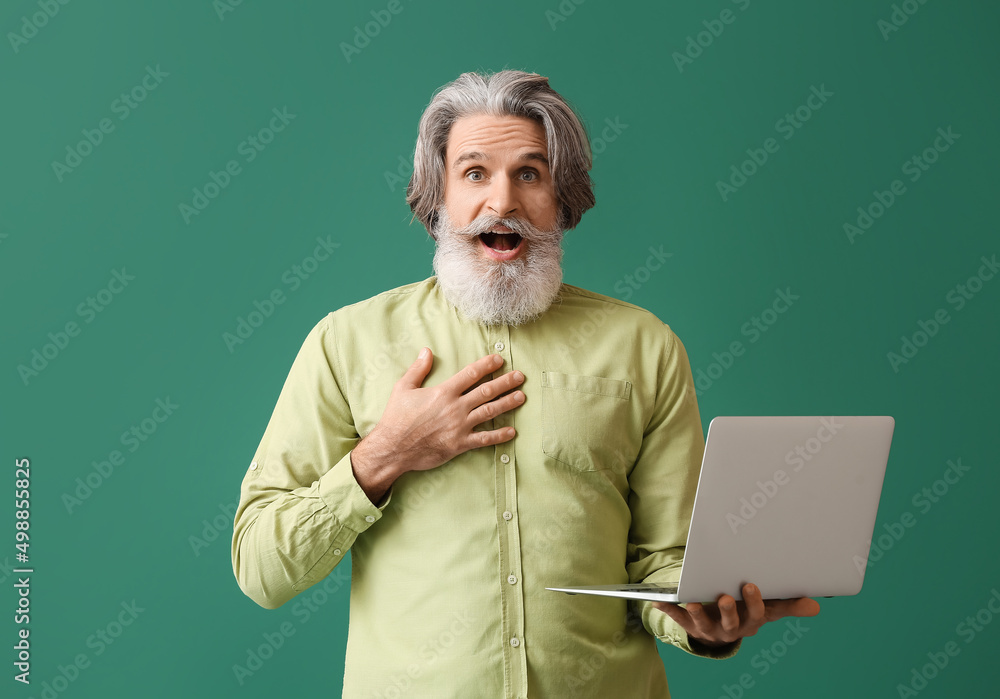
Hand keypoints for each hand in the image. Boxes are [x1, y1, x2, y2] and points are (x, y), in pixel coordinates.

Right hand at [351, 348, 524, 500]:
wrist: (393, 448)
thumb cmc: (396, 418)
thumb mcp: (403, 388)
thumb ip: (418, 369)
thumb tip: (426, 350)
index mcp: (443, 392)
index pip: (471, 374)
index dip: (487, 365)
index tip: (500, 359)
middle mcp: (455, 407)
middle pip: (486, 391)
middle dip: (505, 382)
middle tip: (520, 376)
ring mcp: (459, 426)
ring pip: (489, 412)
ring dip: (507, 403)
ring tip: (521, 397)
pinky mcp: (459, 444)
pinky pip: (484, 439)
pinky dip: (499, 435)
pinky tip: (512, 431)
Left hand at [652, 583, 819, 647]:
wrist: (722, 628)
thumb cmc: (747, 612)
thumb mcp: (768, 608)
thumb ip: (789, 605)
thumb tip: (816, 606)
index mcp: (750, 622)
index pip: (756, 615)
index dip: (754, 602)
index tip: (750, 585)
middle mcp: (731, 629)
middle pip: (731, 622)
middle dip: (728, 610)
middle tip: (724, 597)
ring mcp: (710, 628)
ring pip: (704, 624)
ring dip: (698, 613)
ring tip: (693, 603)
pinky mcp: (690, 625)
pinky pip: (679, 619)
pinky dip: (668, 610)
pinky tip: (657, 601)